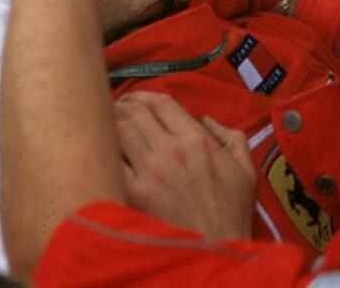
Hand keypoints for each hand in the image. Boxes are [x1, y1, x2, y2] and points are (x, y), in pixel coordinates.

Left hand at [114, 91, 255, 239]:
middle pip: (135, 111)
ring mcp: (151, 171)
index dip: (143, 96)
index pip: (161, 102)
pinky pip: (111, 159)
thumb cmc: (230, 213)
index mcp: (197, 141)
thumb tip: (206, 120)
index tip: (135, 99)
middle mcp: (172, 151)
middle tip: (116, 109)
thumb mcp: (244, 171)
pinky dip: (105, 150)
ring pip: (119, 129)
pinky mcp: (134, 192)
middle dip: (123, 105)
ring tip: (106, 124)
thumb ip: (231, 138)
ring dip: (111, 122)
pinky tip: (104, 150)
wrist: (216, 251)